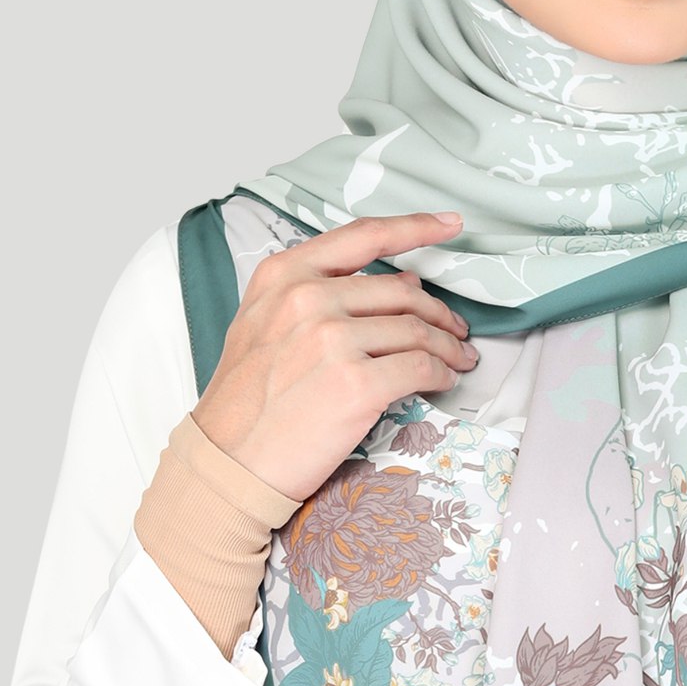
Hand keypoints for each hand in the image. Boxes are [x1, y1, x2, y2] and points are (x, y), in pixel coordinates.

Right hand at [193, 211, 475, 505]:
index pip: (363, 236)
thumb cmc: (246, 399)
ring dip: (448, 347)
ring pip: (417, 330)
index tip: (450, 225)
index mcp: (285, 275)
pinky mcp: (356, 384)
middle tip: (456, 331)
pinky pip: (421, 368)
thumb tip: (399, 284)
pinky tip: (443, 381)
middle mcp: (308, 298)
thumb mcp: (263, 323)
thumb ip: (318, 294)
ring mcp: (332, 340)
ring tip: (458, 359)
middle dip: (439, 313)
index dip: (415, 227)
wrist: (228, 460)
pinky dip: (441, 374)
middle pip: (402, 292)